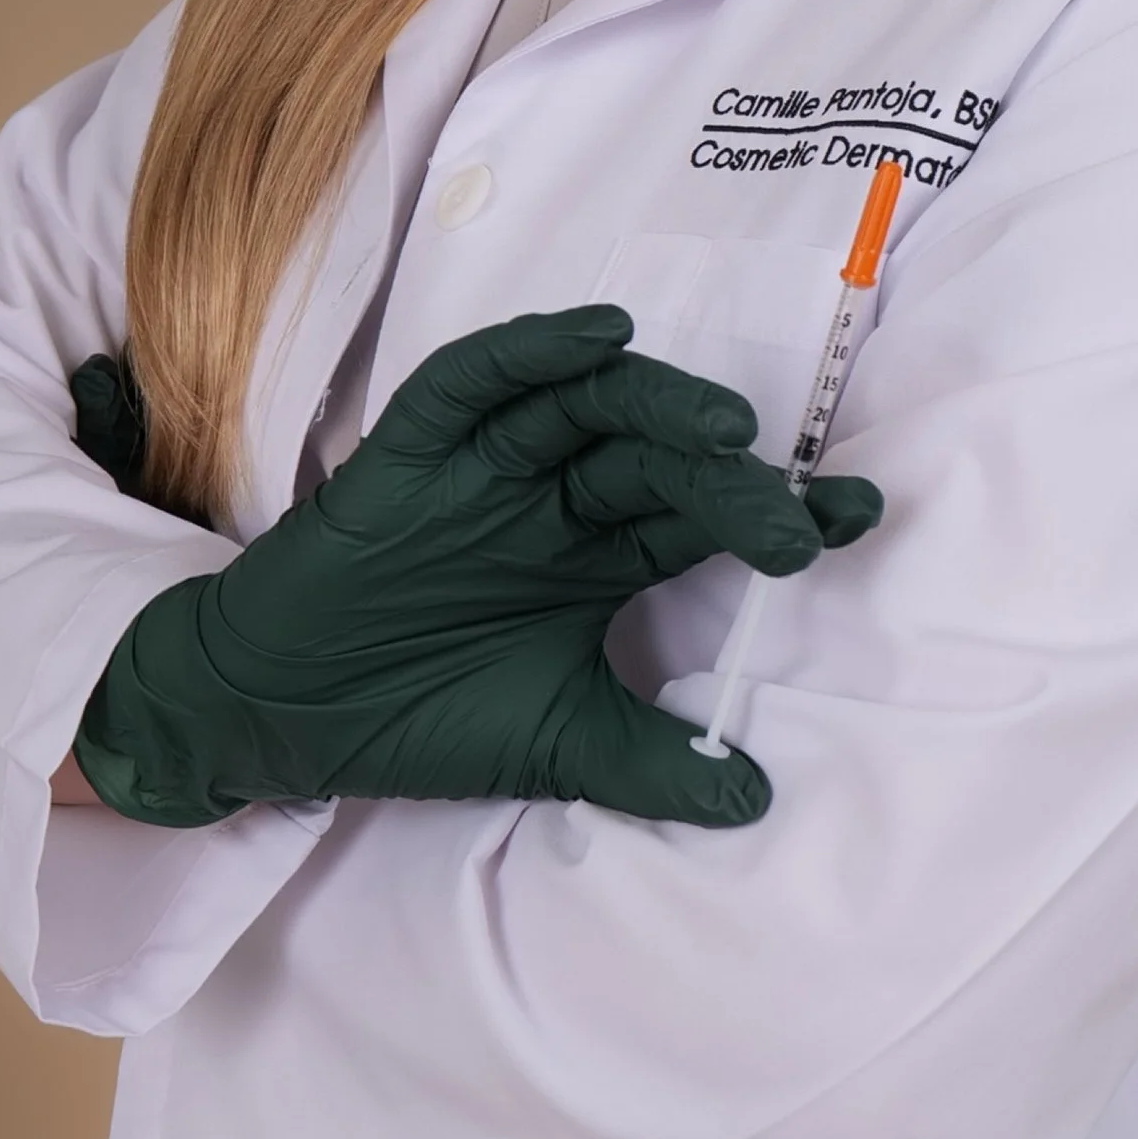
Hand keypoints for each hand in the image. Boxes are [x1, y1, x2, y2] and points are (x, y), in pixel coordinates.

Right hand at [70, 309, 880, 831]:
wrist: (281, 717)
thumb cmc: (418, 716)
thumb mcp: (556, 748)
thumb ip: (653, 766)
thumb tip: (759, 801)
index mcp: (597, 556)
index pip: (706, 516)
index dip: (779, 512)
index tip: (857, 518)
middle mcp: (552, 499)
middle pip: (657, 461)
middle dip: (730, 480)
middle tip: (790, 517)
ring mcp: (483, 471)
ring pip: (583, 410)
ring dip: (656, 405)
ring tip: (724, 427)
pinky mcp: (408, 457)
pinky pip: (472, 386)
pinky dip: (533, 354)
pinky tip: (598, 337)